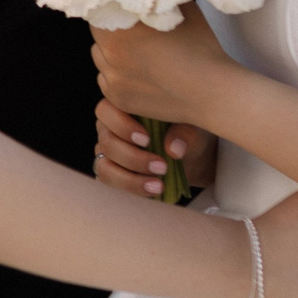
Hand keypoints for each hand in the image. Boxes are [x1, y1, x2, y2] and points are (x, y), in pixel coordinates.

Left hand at [90, 8, 235, 130]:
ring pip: (101, 57)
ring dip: (112, 52)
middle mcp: (110, 55)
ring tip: (139, 52)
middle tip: (134, 29)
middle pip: (99, 34)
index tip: (123, 7)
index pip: (99, 10)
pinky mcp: (118, 99)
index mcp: (120, 30)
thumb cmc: (201, 47)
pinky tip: (142, 72)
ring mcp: (112, 80)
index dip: (111, 6)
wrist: (213, 92)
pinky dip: (118, 74)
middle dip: (112, 29)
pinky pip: (107, 79)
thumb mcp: (181, 9)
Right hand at [92, 103, 216, 196]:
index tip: (147, 140)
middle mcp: (109, 128)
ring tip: (158, 185)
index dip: (122, 126)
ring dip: (130, 179)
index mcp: (122, 107)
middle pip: (107, 142)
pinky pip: (109, 182)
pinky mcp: (110, 172)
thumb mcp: (193, 128)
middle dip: (133, 158)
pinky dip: (130, 188)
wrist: (192, 156)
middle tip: (162, 167)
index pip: (106, 110)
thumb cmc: (187, 132)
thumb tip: (173, 149)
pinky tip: (153, 191)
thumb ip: (185, 132)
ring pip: (105, 167)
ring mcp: (107, 152)